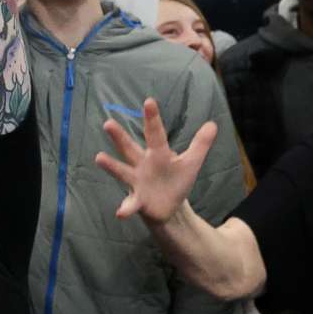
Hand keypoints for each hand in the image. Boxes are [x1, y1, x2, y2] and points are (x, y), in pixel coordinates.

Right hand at [95, 100, 216, 225]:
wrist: (169, 207)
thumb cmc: (176, 181)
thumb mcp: (191, 162)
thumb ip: (200, 144)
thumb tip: (213, 124)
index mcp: (157, 153)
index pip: (155, 133)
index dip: (152, 119)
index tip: (149, 101)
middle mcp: (142, 165)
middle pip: (129, 148)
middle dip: (119, 137)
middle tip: (108, 123)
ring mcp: (137, 182)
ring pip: (122, 171)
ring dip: (111, 166)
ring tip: (99, 157)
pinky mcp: (138, 201)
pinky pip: (130, 204)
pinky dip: (126, 208)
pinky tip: (121, 212)